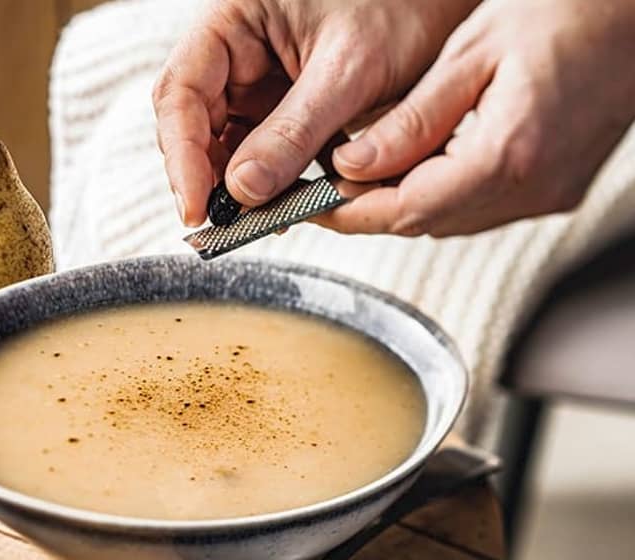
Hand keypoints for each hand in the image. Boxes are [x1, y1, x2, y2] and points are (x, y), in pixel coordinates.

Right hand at [153, 0, 479, 225]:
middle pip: (195, 124)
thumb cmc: (403, 6)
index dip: (182, 155)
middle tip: (225, 227)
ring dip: (238, 187)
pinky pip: (262, 152)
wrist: (441, 4)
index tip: (196, 208)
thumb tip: (242, 191)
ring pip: (227, 145)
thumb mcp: (349, 70)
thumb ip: (293, 131)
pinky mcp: (283, 108)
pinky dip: (271, 182)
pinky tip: (284, 205)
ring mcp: (258, 82)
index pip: (182, 92)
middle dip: (206, 177)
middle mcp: (236, 51)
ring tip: (259, 222)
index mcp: (234, 20)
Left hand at [320, 0, 634, 236]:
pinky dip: (437, 195)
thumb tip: (352, 165)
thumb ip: (410, 120)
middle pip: (424, 222)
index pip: (405, 208)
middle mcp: (530, 190)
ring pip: (448, 221)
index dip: (349, 212)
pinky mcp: (552, 192)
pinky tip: (417, 167)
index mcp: (508, 155)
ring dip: (400, 203)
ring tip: (363, 172)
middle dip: (367, 210)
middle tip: (324, 186)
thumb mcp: (472, 53)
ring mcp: (545, 197)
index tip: (309, 203)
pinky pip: (477, 210)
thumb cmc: (566, 11)